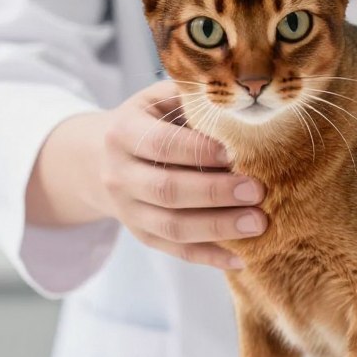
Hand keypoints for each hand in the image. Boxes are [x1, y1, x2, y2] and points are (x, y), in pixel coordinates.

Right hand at [94, 81, 266, 268]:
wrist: (98, 158)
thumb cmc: (148, 121)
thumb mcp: (159, 99)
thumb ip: (192, 97)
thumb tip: (242, 97)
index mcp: (123, 133)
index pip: (161, 145)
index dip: (198, 151)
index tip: (235, 153)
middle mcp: (119, 175)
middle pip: (167, 190)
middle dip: (215, 193)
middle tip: (257, 191)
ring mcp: (128, 210)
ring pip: (172, 227)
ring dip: (218, 228)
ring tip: (258, 223)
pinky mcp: (142, 235)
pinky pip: (176, 251)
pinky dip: (210, 257)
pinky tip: (242, 258)